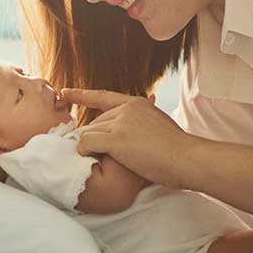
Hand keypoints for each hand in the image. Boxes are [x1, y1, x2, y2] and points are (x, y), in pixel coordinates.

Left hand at [62, 88, 197, 188]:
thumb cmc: (176, 149)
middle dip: (96, 140)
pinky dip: (86, 151)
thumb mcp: (157, 123)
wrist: (186, 158)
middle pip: (95, 123)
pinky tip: (91, 157)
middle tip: (108, 156)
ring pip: (89, 133)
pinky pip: (87, 143)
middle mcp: (126, 108)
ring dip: (92, 148)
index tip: (65, 92)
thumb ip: (141, 120)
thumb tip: (129, 124)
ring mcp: (120, 122)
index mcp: (135, 104)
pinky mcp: (116, 138)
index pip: (102, 96)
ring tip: (109, 160)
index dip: (82, 95)